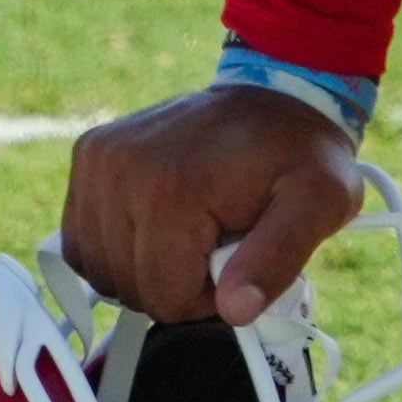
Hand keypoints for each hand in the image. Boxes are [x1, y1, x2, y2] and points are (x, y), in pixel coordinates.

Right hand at [62, 80, 367, 327]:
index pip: (167, 300)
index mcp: (172, 186)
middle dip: (179, 283)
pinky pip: (81, 244)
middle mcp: (121, 168)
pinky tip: (156, 225)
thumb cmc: (299, 153)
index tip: (238, 258)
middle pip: (132, 290)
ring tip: (193, 227)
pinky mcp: (88, 155)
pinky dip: (117, 250)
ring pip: (101, 273)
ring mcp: (98, 158)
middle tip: (218, 239)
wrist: (275, 91)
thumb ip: (278, 260)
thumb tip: (234, 310)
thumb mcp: (320, 203)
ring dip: (147, 268)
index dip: (210, 298)